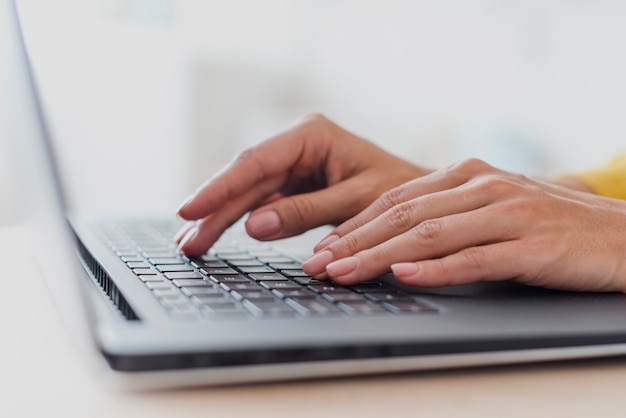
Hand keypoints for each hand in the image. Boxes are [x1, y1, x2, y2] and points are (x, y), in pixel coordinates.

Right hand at [176, 114, 429, 255]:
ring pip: (248, 192)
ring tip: (191, 244)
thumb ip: (306, 211)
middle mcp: (298, 145)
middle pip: (245, 179)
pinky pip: (262, 203)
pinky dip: (240, 220)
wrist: (423, 196)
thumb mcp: (356, 200)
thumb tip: (254, 225)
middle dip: (213, 209)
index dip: (220, 188)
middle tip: (186, 241)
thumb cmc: (401, 190)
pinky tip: (215, 233)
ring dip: (220, 217)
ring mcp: (294, 165)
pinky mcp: (295, 184)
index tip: (190, 210)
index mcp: (312, 135)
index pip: (256, 162)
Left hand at [302, 158, 625, 292]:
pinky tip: (405, 276)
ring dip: (380, 256)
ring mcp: (508, 214)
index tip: (324, 246)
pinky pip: (475, 258)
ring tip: (345, 273)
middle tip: (318, 264)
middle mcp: (483, 187)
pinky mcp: (532, 245)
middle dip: (354, 241)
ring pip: (430, 235)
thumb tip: (394, 242)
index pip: (396, 199)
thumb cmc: (549, 224)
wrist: (621, 234)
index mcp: (468, 175)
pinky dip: (436, 268)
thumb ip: (447, 214)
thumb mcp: (492, 207)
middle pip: (403, 214)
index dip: (355, 224)